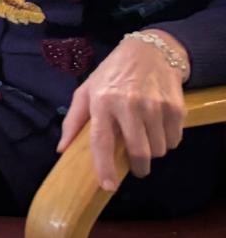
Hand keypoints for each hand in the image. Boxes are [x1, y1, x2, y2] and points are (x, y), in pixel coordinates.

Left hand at [58, 31, 188, 189]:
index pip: (102, 140)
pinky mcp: (175, 107)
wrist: (149, 52)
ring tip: (146, 135)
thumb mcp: (87, 90)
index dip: (104, 166)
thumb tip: (62, 149)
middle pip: (139, 151)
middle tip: (136, 167)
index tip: (108, 186)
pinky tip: (158, 125)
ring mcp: (154, 106)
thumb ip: (73, 120)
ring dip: (154, 151)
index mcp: (102, 101)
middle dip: (138, 167)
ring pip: (159, 149)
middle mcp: (129, 104)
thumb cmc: (112, 74)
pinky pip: (174, 140)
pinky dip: (168, 140)